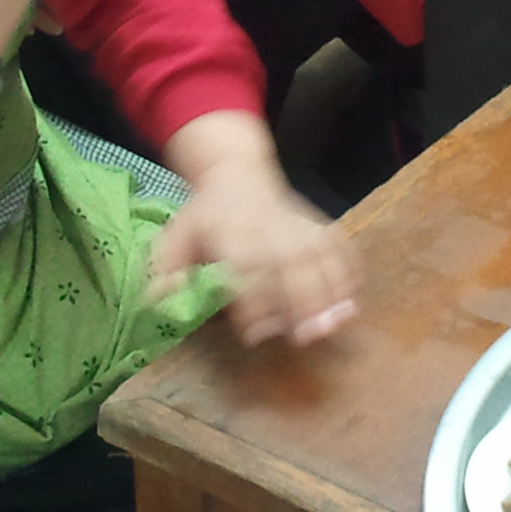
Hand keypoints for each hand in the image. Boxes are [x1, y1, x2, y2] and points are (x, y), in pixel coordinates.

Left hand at [153, 112, 357, 347]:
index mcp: (230, 233)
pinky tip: (353, 299)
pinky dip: (349, 269)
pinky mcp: (316, 223)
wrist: (235, 174)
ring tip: (337, 323)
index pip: (245, 266)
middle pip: (290, 264)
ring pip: (319, 256)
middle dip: (302, 300)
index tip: (255, 335)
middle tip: (308, 337)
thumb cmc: (203, 217)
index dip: (252, 301)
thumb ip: (166, 272)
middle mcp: (267, 229)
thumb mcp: (173, 238)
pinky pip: (338, 244)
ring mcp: (296, 224)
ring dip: (332, 290)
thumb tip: (157, 303)